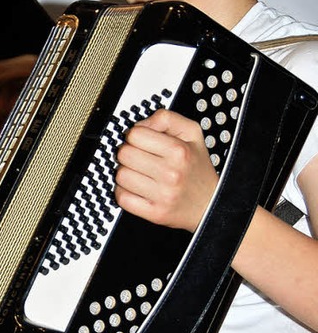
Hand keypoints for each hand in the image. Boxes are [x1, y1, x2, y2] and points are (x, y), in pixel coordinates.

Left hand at [114, 108, 218, 232]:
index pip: (134, 134)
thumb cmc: (198, 167)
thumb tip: (140, 124)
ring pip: (120, 176)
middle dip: (128, 153)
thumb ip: (166, 118)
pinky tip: (136, 189)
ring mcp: (162, 195)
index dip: (135, 136)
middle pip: (124, 154)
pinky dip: (124, 192)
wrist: (211, 203)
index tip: (141, 142)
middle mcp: (171, 173)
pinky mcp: (154, 213)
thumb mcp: (192, 133)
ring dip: (125, 173)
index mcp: (178, 151)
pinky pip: (122, 198)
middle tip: (139, 158)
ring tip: (139, 174)